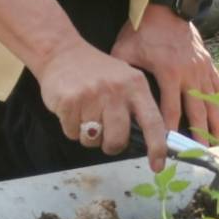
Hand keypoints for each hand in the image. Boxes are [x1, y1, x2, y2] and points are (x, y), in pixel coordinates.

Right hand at [35, 38, 167, 170]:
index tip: (157, 166)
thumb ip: (136, 106)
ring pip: (92, 140)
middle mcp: (116, 90)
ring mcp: (91, 96)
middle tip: (104, 134)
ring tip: (85, 113)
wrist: (61, 52)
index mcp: (135, 85)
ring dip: (88, 135)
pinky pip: (72, 133)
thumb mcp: (125, 80)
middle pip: (117, 140)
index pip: (153, 122)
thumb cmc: (96, 72)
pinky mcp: (69, 102)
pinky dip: (71, 127)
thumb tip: (148, 142)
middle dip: (110, 145)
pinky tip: (72, 109)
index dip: (157, 147)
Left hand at [112, 5, 218, 143]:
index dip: (169, 132)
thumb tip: (108, 95)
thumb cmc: (143, 29)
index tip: (168, 149)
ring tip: (216, 143)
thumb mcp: (124, 49)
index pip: (171, 111)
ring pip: (212, 102)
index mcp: (169, 73)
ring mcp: (201, 68)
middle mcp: (189, 74)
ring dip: (214, 123)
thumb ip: (119, 73)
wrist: (166, 6)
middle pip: (197, 112)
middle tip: (199, 156)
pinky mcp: (207, 62)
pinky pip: (217, 86)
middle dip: (198, 136)